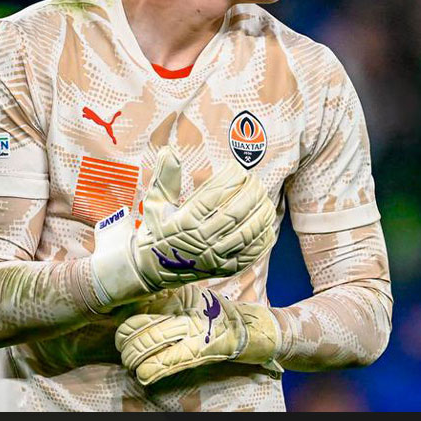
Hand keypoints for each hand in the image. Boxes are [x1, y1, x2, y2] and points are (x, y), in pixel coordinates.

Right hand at [90, 148, 278, 309]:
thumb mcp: (154, 204)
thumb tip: (169, 150)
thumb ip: (164, 177)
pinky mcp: (224, 270)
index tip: (237, 167)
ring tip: (265, 199)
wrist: (152, 270)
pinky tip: (267, 224)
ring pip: (246, 233)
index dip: (230, 178)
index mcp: (184, 222)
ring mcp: (214, 258)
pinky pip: (250, 254)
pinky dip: (262, 238)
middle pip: (234, 213)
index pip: (214, 195)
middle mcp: (200, 241)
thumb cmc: (156, 231)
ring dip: (260, 214)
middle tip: (255, 179)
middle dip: (250, 192)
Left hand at [116, 287, 281, 385]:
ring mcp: (191, 330)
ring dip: (133, 358)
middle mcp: (183, 310)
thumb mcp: (195, 299)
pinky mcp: (200, 350)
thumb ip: (171, 302)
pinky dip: (151, 370)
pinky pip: (168, 361)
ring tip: (133, 365)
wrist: (255, 328)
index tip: (123, 332)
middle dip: (125, 343)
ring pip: (148, 343)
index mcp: (180, 296)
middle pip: (140, 326)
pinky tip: (143, 375)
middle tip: (125, 351)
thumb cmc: (223, 317)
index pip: (141, 306)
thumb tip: (140, 307)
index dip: (126, 322)